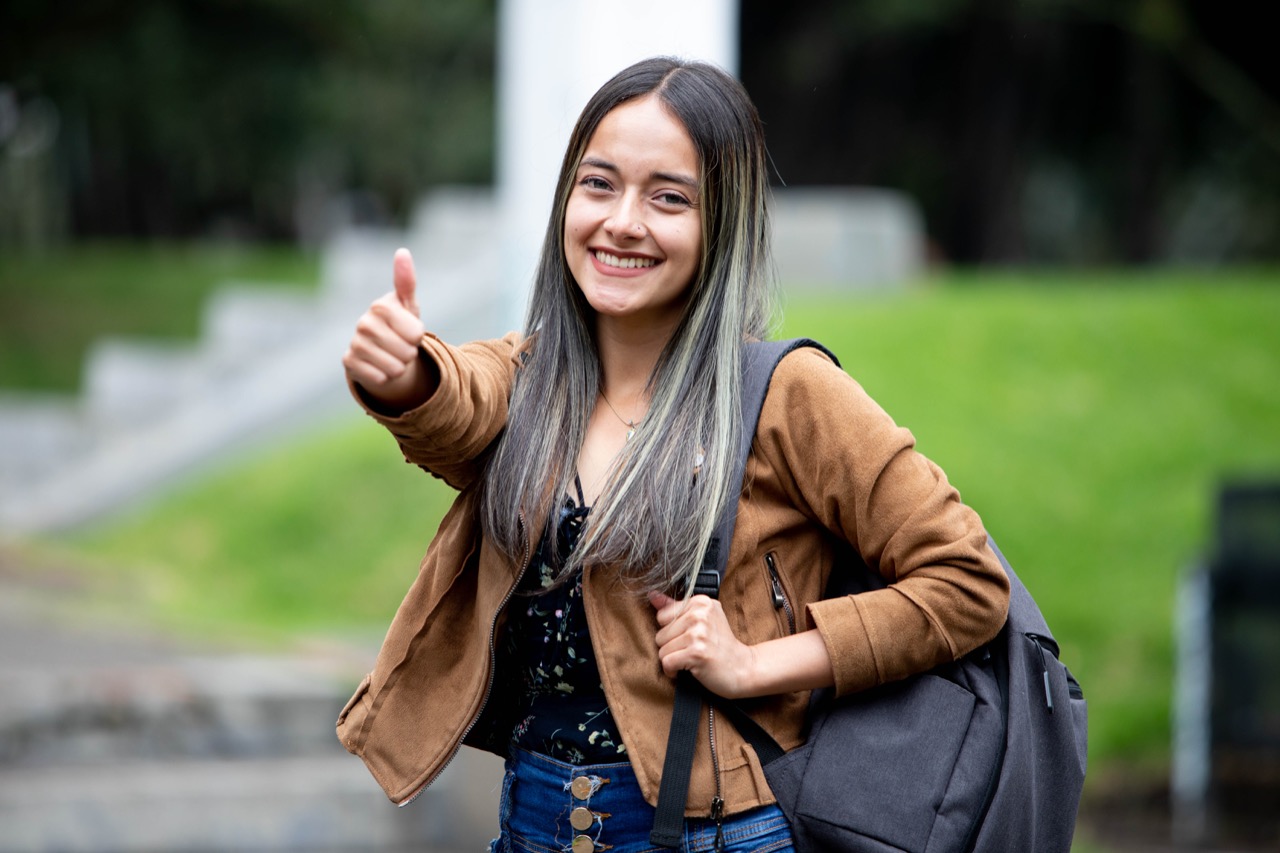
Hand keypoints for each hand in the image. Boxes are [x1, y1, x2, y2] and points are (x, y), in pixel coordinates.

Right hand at [342, 248, 433, 409]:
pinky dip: (384, 377)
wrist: (380, 349)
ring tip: (391, 355)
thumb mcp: (407, 305)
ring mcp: (354, 343)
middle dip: (409, 353)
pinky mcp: (349, 363)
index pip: (416, 334)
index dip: (417, 337)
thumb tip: (402, 252)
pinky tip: (378, 366)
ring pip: (395, 369)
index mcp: (380, 306)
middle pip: (407, 352)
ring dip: (398, 367)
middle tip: (399, 345)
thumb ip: (406, 281)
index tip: (408, 330)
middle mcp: (363, 323)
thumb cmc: (399, 324)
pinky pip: (380, 379)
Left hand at [650, 591, 756, 698]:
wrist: (743, 668)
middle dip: (671, 647)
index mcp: (701, 602)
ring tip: (690, 659)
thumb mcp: (703, 619)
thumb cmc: (721, 645)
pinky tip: (686, 670)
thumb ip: (676, 607)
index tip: (688, 637)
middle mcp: (700, 614)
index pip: (662, 615)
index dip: (671, 631)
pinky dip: (673, 671)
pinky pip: (667, 662)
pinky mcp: (697, 652)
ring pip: (662, 649)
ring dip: (673, 660)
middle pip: (660, 633)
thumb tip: (652, 595)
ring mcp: (699, 633)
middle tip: (691, 650)